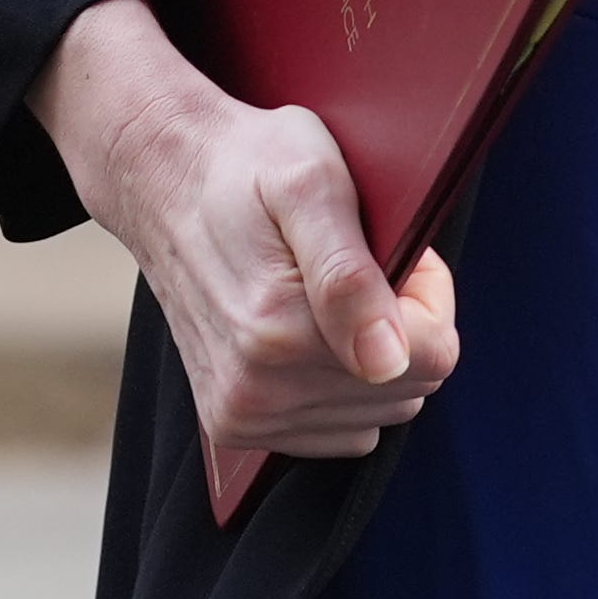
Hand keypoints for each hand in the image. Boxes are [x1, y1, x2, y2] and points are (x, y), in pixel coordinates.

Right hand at [34, 0, 458, 463]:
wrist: (163, 181)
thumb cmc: (247, 167)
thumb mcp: (310, 184)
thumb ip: (350, 275)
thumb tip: (386, 361)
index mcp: (280, 332)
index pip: (433, 356)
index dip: (427, 296)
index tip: (393, 252)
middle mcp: (257, 390)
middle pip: (409, 387)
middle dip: (402, 323)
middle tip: (357, 261)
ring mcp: (243, 414)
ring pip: (379, 411)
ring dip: (372, 353)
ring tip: (327, 289)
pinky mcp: (234, 426)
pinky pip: (339, 431)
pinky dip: (341, 383)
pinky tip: (308, 327)